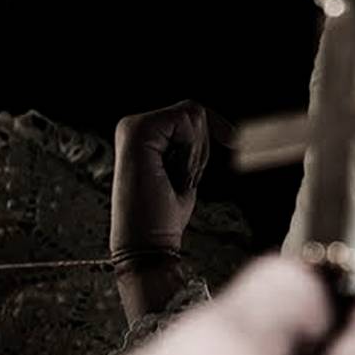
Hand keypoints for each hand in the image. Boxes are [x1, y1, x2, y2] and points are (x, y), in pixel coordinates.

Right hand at [110, 100, 227, 254]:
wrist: (147, 242)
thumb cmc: (165, 214)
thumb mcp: (184, 171)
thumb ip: (191, 145)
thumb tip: (224, 128)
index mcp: (140, 134)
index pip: (191, 115)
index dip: (202, 146)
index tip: (185, 177)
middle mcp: (131, 125)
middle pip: (195, 112)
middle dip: (200, 150)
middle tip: (177, 180)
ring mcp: (131, 126)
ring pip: (193, 115)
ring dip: (195, 155)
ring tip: (171, 180)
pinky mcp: (137, 130)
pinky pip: (187, 122)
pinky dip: (191, 153)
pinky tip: (171, 174)